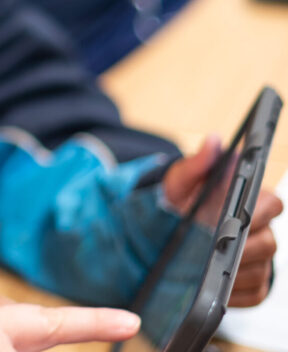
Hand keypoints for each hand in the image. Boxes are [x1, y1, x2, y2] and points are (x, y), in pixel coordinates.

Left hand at [163, 135, 283, 305]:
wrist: (164, 231)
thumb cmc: (180, 201)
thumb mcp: (180, 180)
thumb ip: (196, 163)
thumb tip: (213, 141)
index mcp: (250, 201)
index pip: (272, 203)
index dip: (257, 211)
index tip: (236, 218)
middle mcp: (262, 230)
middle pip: (268, 241)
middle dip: (243, 247)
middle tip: (217, 249)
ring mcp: (260, 260)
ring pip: (260, 269)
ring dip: (236, 271)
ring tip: (210, 270)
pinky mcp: (252, 285)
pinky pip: (252, 293)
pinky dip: (234, 292)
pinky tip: (216, 288)